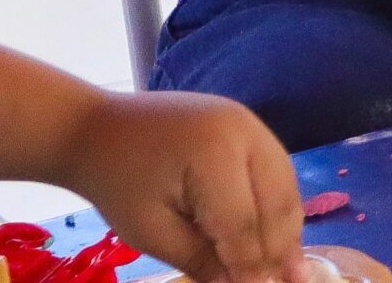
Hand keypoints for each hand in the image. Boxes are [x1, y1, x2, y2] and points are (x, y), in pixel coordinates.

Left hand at [57, 91, 307, 282]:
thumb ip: (198, 258)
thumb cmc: (117, 183)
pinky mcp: (248, 124)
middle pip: (276, 199)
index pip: (242, 221)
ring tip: (294, 265)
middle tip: (290, 281)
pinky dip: (278, 203)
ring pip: (285, 183)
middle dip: (281, 246)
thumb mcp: (150, 230)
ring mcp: (251, 123)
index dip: (250, 263)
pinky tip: (279, 232)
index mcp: (214, 154)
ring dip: (289, 226)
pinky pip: (275, 169)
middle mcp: (245, 131)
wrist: (97, 129)